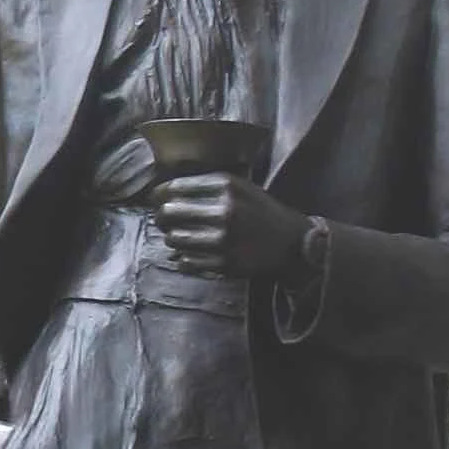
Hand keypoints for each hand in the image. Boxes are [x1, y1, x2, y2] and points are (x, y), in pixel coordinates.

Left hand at [151, 173, 312, 282]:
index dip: (159, 195)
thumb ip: (205, 185)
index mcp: (226, 186)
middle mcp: (223, 210)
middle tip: (165, 219)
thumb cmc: (259, 211)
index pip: (174, 188)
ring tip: (181, 236)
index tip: (157, 199)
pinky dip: (183, 257)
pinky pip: (186, 261)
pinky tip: (191, 253)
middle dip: (162, 216)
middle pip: (168, 212)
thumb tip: (163, 193)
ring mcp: (223, 239)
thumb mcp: (239, 186)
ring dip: (172, 238)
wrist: (291, 243)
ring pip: (173, 239)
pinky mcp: (223, 263)